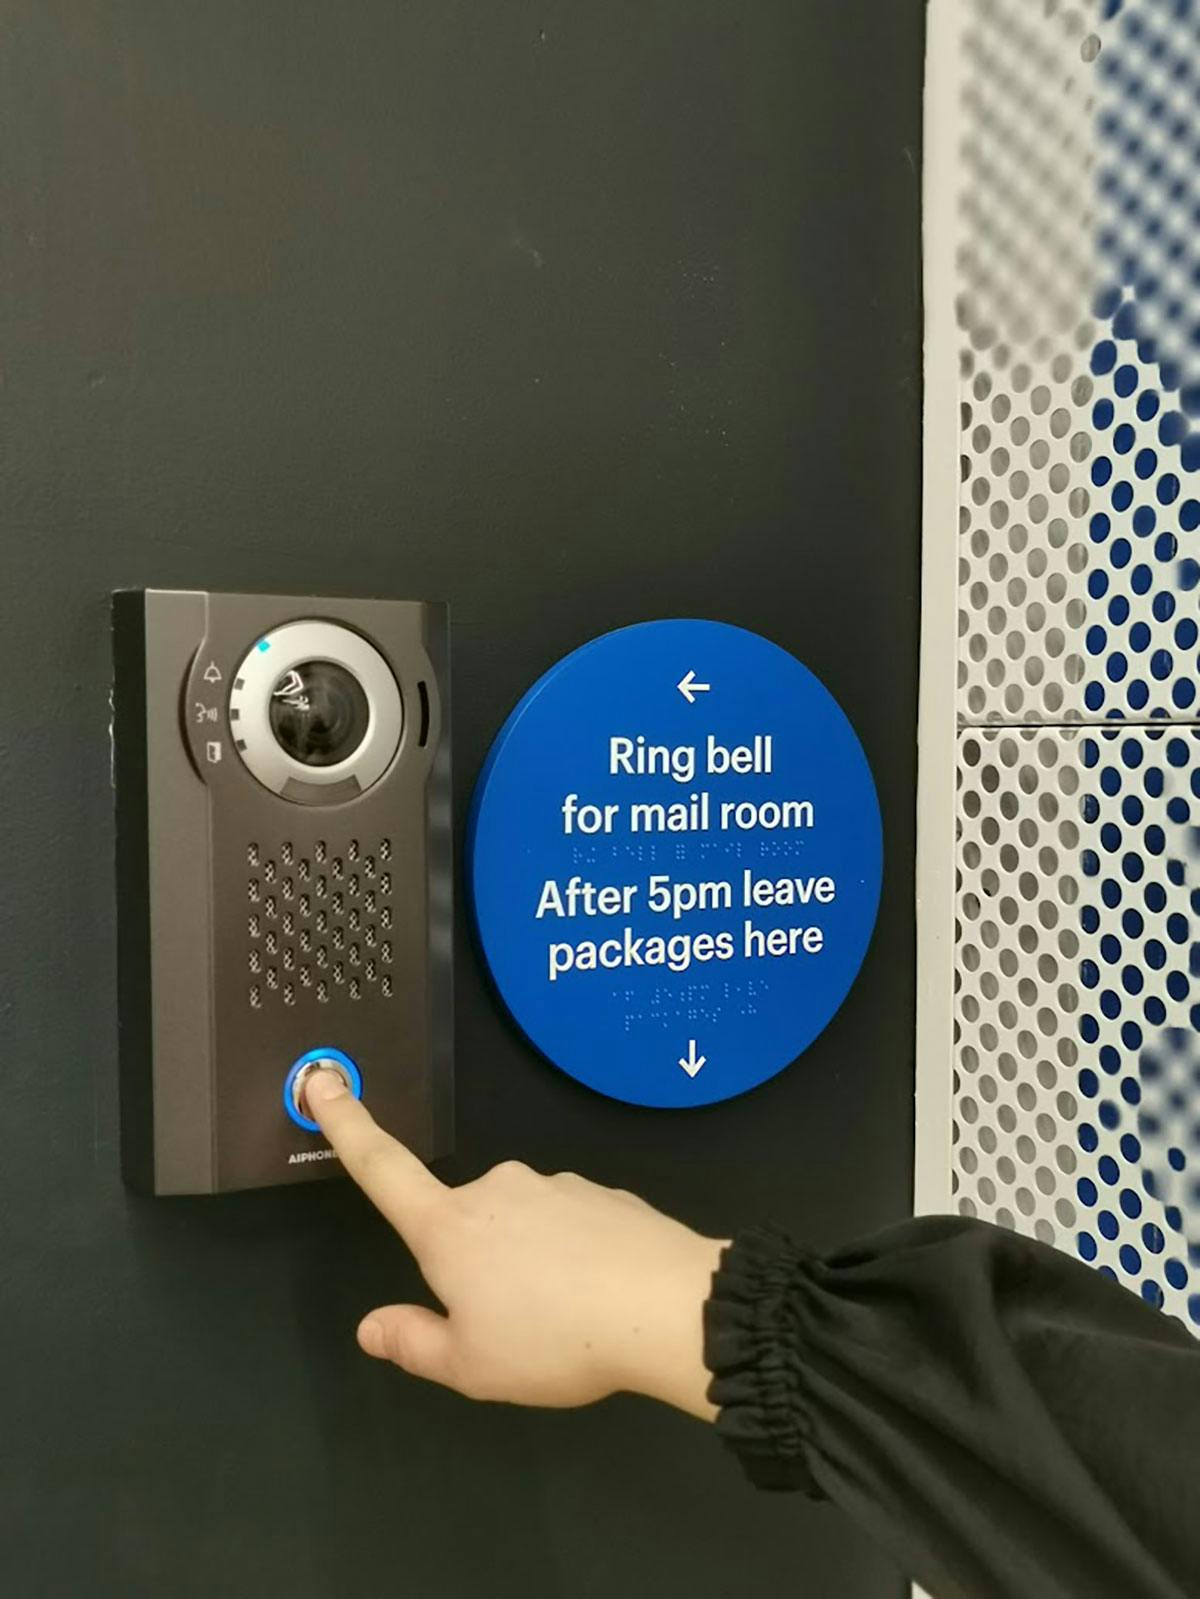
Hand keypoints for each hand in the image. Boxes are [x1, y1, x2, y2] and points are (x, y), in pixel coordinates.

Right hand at [304, 1069, 724, 1418]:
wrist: (667, 1307)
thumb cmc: (553, 1340)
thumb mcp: (469, 1367)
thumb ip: (413, 1342)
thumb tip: (370, 1326)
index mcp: (449, 1227)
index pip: (383, 1168)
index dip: (346, 1124)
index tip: (322, 1079)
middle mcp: (496, 1188)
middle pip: (464, 1221)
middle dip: (477, 1266)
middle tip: (513, 1326)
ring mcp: (554, 1183)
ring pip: (522, 1227)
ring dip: (531, 1264)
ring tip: (565, 1320)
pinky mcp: (602, 1193)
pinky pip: (570, 1227)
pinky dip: (574, 1259)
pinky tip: (600, 1297)